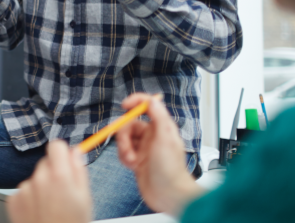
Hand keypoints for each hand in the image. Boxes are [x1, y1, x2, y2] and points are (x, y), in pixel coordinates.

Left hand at [7, 140, 91, 222]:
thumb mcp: (85, 200)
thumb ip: (79, 171)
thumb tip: (76, 151)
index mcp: (60, 176)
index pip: (56, 145)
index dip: (62, 153)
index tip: (65, 163)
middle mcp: (39, 179)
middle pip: (45, 162)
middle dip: (53, 173)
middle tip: (62, 194)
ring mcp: (24, 189)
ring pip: (35, 178)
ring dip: (41, 188)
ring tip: (50, 209)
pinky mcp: (13, 200)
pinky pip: (23, 191)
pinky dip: (29, 200)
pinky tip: (38, 214)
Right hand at [115, 93, 202, 214]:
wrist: (169, 195)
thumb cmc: (170, 168)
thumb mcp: (165, 139)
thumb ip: (159, 117)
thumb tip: (152, 99)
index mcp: (161, 127)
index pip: (147, 105)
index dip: (135, 102)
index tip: (124, 106)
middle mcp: (152, 135)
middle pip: (129, 124)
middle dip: (124, 136)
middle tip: (127, 149)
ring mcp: (144, 148)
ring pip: (124, 138)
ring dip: (123, 149)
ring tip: (131, 161)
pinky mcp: (138, 159)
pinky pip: (123, 151)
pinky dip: (123, 157)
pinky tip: (131, 166)